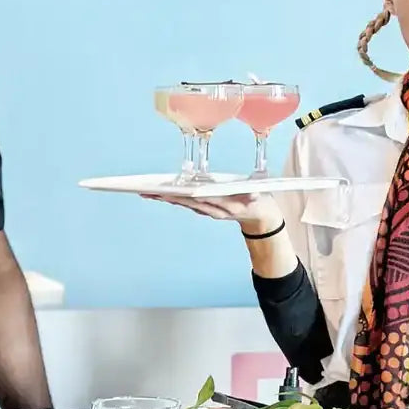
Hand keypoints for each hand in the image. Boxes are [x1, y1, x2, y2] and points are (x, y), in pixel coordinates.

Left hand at [141, 191, 282, 234]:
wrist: (261, 217)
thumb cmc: (260, 199)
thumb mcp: (260, 196)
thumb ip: (255, 196)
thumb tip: (253, 195)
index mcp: (226, 205)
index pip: (203, 199)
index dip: (186, 195)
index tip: (172, 191)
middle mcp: (214, 209)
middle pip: (188, 202)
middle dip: (169, 196)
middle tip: (150, 191)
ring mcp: (208, 210)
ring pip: (184, 203)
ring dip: (165, 198)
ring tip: (147, 192)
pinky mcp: (205, 208)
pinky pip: (186, 203)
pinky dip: (172, 198)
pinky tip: (158, 194)